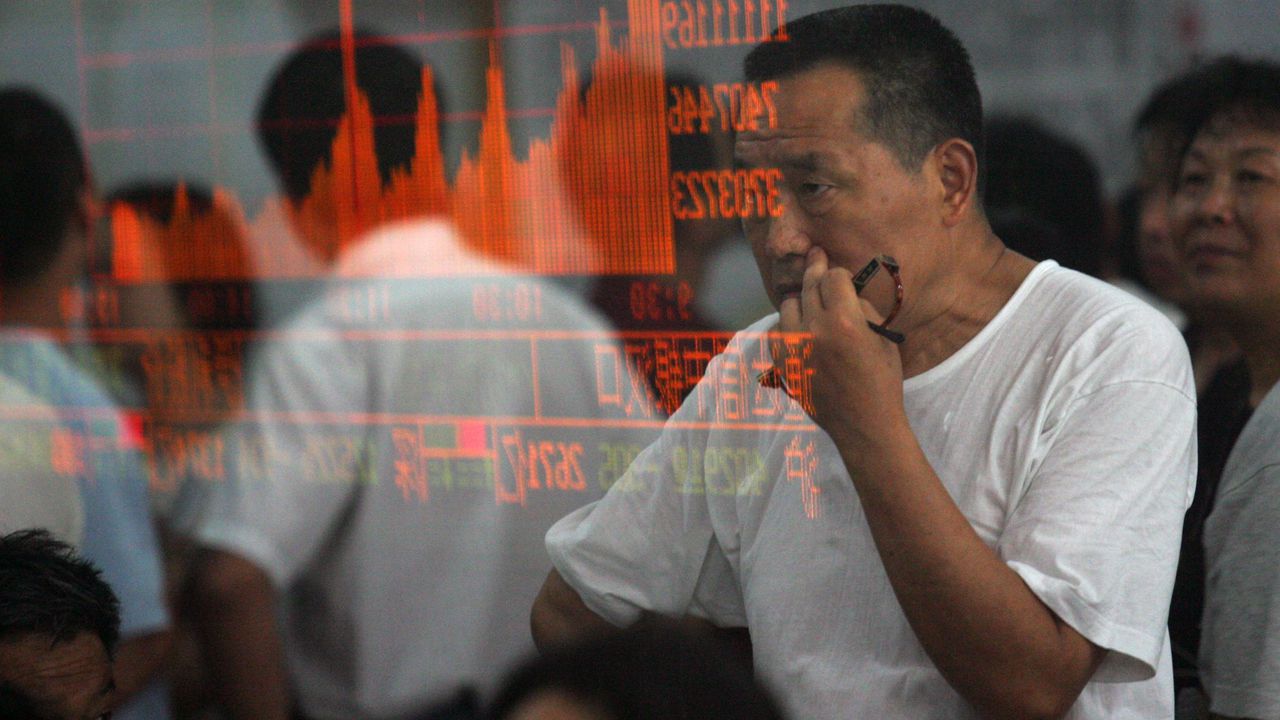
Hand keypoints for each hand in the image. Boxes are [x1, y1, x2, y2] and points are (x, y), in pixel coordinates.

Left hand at [776, 247, 905, 448]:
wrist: (863, 423)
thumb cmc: (881, 380)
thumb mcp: (881, 337)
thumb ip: (861, 307)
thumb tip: (843, 289)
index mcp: (845, 321)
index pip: (833, 277)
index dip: (838, 273)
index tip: (838, 271)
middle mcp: (815, 330)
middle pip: (809, 286)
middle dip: (815, 269)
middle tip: (815, 255)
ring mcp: (794, 347)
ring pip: (789, 305)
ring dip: (802, 301)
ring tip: (812, 303)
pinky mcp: (782, 363)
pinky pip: (777, 330)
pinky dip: (787, 325)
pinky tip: (799, 328)